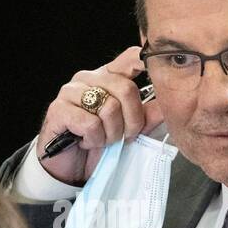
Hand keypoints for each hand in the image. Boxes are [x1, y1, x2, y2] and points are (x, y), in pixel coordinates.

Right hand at [36, 45, 164, 184]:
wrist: (68, 169)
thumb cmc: (97, 144)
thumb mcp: (127, 129)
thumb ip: (146, 116)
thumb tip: (167, 104)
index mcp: (107, 77)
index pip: (129, 58)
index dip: (146, 62)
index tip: (158, 73)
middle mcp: (88, 78)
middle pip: (126, 89)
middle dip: (132, 121)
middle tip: (122, 138)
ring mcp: (71, 91)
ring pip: (109, 108)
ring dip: (111, 134)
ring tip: (101, 140)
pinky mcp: (59, 109)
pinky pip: (91, 124)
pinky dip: (93, 140)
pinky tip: (85, 141)